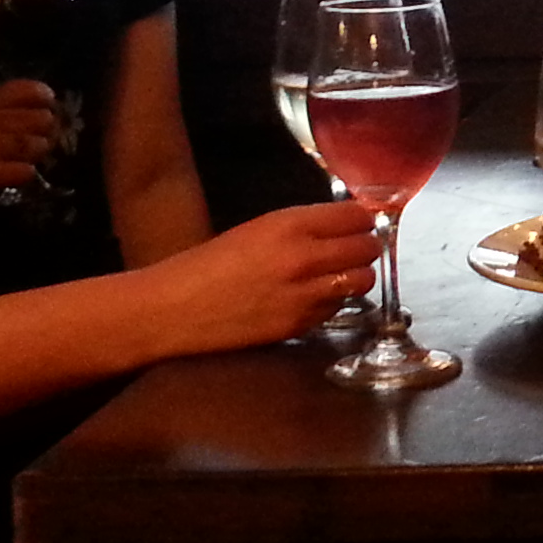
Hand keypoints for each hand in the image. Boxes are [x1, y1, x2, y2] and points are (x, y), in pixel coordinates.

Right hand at [0, 80, 59, 218]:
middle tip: (43, 141)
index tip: (49, 105)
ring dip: (37, 152)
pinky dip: (25, 173)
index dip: (41, 96)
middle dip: (45, 131)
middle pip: (34, 118)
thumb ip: (7, 114)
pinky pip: (20, 170)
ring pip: (28, 143)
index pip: (20, 90)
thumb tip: (48, 112)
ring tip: (29, 159)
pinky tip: (20, 176)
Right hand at [150, 200, 382, 354]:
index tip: (359, 222)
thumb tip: (345, 223)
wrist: (175, 308)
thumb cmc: (208, 264)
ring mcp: (304, 296)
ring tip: (339, 273)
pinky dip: (335, 300)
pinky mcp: (299, 325)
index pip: (356, 216)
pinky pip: (337, 307)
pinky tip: (315, 296)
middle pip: (367, 248)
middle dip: (365, 246)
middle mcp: (303, 259)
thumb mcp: (258, 228)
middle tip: (355, 247)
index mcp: (289, 226)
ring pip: (362, 281)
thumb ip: (303, 225)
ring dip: (356, 275)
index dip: (361, 219)